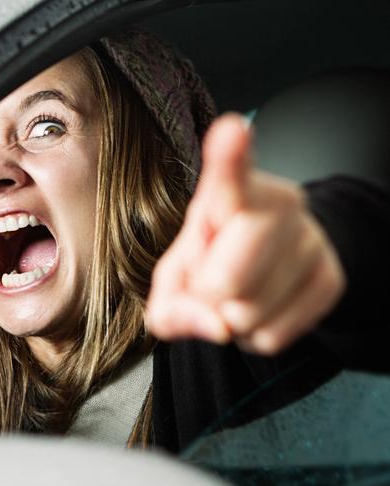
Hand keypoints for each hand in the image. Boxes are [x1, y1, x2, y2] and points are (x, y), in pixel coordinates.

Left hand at [145, 113, 345, 354]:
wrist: (265, 264)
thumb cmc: (209, 261)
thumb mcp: (174, 278)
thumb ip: (171, 306)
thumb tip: (218, 327)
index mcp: (227, 192)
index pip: (230, 175)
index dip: (230, 157)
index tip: (232, 131)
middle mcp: (278, 204)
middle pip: (226, 280)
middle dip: (207, 297)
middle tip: (212, 281)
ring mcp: (310, 239)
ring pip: (250, 315)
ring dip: (231, 321)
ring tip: (237, 293)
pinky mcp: (331, 278)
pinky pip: (275, 337)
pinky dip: (255, 337)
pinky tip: (260, 307)